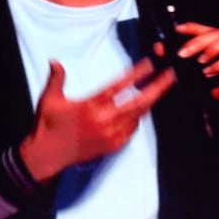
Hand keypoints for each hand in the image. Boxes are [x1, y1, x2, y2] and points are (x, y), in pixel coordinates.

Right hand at [19, 57, 176, 181]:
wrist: (47, 157)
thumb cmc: (47, 126)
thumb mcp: (49, 99)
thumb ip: (57, 78)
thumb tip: (55, 61)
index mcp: (90, 106)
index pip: (118, 86)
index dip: (136, 74)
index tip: (150, 64)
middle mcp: (104, 121)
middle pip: (138, 103)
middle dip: (157, 88)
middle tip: (171, 75)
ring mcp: (110, 135)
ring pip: (138, 117)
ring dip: (150, 102)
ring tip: (161, 89)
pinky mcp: (112, 146)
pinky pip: (132, 131)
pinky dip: (138, 119)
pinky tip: (142, 111)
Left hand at [174, 22, 218, 123]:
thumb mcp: (200, 76)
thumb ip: (185, 64)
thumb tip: (162, 52)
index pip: (208, 29)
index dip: (193, 27)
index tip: (178, 30)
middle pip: (218, 32)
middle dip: (198, 41)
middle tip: (183, 53)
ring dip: (214, 49)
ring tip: (200, 61)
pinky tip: (211, 72)